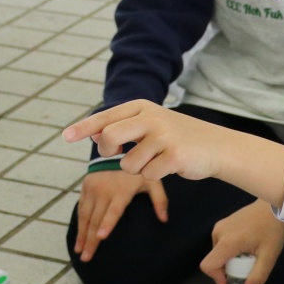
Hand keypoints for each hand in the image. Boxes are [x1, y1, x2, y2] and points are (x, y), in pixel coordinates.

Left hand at [63, 100, 225, 183]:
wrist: (216, 147)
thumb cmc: (178, 138)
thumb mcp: (151, 125)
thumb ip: (123, 127)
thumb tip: (92, 134)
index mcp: (142, 107)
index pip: (106, 117)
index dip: (84, 128)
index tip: (66, 136)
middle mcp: (151, 118)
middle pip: (110, 138)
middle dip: (107, 153)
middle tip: (117, 155)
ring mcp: (163, 136)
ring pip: (128, 165)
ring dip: (137, 169)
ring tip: (155, 161)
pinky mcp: (173, 155)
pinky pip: (147, 175)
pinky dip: (153, 176)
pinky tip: (169, 167)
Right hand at [73, 169, 164, 261]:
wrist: (118, 150)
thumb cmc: (138, 171)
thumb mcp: (152, 182)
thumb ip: (160, 200)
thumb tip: (165, 220)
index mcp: (121, 192)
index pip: (113, 211)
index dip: (107, 224)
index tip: (100, 238)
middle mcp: (104, 191)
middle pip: (96, 220)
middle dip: (90, 240)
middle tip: (86, 258)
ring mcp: (93, 189)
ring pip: (85, 216)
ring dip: (81, 235)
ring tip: (79, 251)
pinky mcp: (85, 187)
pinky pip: (81, 208)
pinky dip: (79, 223)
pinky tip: (78, 237)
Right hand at [201, 200, 283, 283]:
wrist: (273, 205)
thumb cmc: (272, 230)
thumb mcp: (269, 256)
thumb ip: (258, 275)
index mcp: (227, 242)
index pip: (208, 265)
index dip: (215, 277)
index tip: (228, 282)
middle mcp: (218, 233)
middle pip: (214, 259)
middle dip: (228, 268)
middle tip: (247, 266)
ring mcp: (220, 226)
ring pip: (218, 252)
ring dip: (230, 259)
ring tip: (249, 254)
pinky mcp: (223, 223)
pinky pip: (221, 242)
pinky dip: (230, 249)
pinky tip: (246, 245)